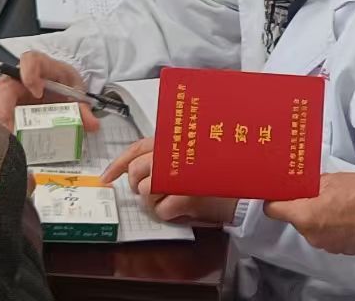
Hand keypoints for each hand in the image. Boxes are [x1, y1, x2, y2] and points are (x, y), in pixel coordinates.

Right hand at [0, 52, 100, 132]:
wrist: (61, 92)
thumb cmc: (65, 86)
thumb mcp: (76, 94)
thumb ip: (83, 109)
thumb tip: (92, 125)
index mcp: (42, 66)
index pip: (29, 60)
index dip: (29, 73)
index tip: (37, 92)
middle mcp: (21, 76)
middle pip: (5, 84)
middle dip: (4, 106)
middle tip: (11, 127)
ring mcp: (11, 91)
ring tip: (7, 137)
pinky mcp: (5, 106)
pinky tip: (6, 139)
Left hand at [102, 139, 234, 224]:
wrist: (247, 191)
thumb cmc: (220, 174)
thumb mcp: (192, 157)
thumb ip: (167, 156)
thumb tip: (136, 170)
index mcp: (174, 141)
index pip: (137, 148)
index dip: (119, 163)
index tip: (107, 176)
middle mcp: (176, 154)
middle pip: (137, 171)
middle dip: (137, 185)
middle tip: (146, 191)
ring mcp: (180, 175)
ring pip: (146, 192)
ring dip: (154, 200)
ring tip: (170, 198)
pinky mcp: (187, 196)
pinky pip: (160, 209)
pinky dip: (167, 212)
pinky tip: (179, 208)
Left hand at [265, 172, 354, 254]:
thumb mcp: (333, 179)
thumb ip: (311, 184)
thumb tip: (304, 186)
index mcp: (304, 216)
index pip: (273, 210)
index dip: (274, 199)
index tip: (279, 191)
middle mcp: (312, 235)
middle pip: (296, 219)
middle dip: (304, 206)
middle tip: (319, 192)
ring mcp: (328, 246)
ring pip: (314, 228)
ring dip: (321, 217)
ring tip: (340, 203)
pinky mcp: (342, 250)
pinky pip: (330, 236)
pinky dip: (335, 227)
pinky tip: (350, 215)